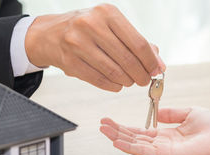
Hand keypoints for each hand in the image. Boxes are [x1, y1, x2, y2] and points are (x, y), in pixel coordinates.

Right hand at [25, 4, 165, 91]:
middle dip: (140, 74)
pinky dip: (112, 86)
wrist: (51, 34)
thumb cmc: (86, 29)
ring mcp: (78, 44)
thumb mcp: (110, 26)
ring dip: (126, 81)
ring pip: (113, 71)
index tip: (156, 71)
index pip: (138, 42)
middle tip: (144, 81)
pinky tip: (117, 84)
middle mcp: (91, 25)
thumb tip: (158, 63)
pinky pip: (98, 79)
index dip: (150, 61)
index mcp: (107, 13)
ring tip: (130, 81)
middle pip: (127, 59)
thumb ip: (135, 42)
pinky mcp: (69, 62)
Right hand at [100, 107, 209, 154]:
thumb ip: (171, 113)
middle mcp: (162, 144)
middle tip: (101, 124)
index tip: (110, 120)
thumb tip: (157, 112)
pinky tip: (117, 141)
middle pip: (134, 138)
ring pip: (135, 145)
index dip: (124, 126)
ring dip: (118, 138)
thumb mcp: (189, 112)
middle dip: (117, 131)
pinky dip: (130, 147)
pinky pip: (144, 152)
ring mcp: (163, 151)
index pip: (140, 131)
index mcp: (166, 134)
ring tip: (104, 130)